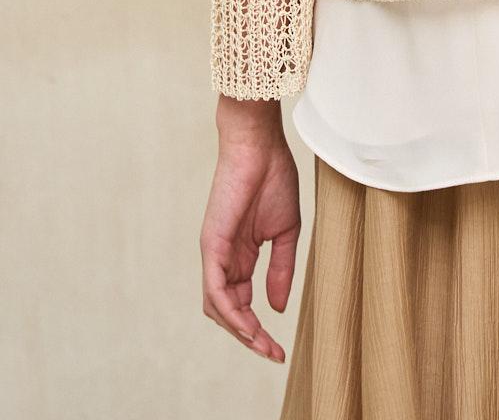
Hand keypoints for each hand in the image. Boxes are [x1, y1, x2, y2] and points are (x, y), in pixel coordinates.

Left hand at [200, 101, 300, 361]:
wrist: (260, 146)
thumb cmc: (274, 178)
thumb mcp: (285, 232)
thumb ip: (281, 270)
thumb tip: (277, 308)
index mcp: (241, 256)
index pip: (242, 303)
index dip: (259, 328)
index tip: (280, 349)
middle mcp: (224, 259)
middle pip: (228, 312)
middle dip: (249, 337)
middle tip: (272, 353)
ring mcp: (215, 253)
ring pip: (218, 307)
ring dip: (240, 330)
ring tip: (262, 344)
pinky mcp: (212, 245)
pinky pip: (216, 289)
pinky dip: (231, 311)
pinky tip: (249, 325)